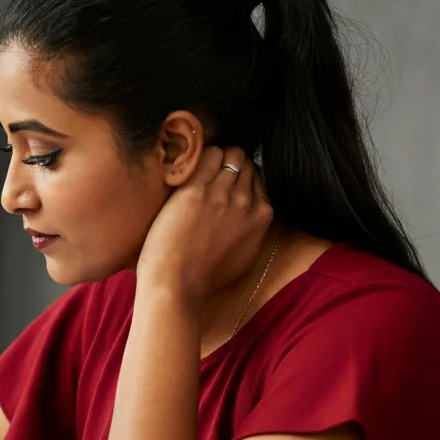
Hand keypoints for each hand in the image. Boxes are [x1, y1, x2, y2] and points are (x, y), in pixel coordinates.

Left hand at [136, 146, 273, 310]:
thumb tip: (252, 214)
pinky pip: (208, 156)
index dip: (241, 176)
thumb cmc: (205, 277)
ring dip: (216, 157)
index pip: (257, 178)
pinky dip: (202, 156)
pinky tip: (191, 165)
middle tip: (212, 171)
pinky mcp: (196, 190)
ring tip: (200, 167)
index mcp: (262, 216)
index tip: (227, 179)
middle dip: (230, 164)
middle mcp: (246, 202)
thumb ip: (253, 230)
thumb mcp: (245, 256)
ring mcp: (222, 194)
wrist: (176, 284)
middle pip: (245, 164)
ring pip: (229, 155)